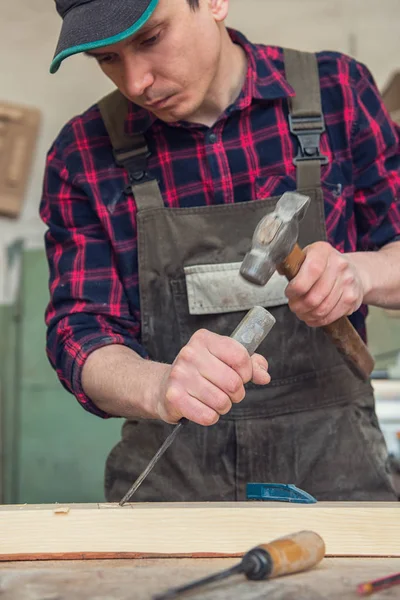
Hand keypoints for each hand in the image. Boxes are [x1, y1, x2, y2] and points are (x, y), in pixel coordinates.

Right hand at [156, 329, 270, 425]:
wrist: (165, 386)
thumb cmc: (201, 371)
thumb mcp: (225, 359)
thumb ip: (250, 364)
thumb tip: (264, 376)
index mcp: (204, 339)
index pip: (240, 357)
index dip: (247, 372)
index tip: (242, 376)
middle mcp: (190, 354)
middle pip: (233, 382)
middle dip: (237, 393)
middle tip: (228, 392)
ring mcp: (180, 375)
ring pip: (222, 402)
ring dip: (224, 406)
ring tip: (215, 399)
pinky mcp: (174, 397)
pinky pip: (208, 416)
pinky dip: (211, 416)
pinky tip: (203, 407)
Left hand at [285, 241, 367, 326]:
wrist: (355, 272)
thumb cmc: (324, 266)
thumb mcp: (307, 257)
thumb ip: (292, 264)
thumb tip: (277, 269)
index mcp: (323, 251)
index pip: (312, 270)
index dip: (297, 287)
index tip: (290, 293)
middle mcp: (339, 265)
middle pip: (314, 296)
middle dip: (298, 306)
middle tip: (294, 306)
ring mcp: (348, 282)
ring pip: (322, 309)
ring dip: (307, 315)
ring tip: (302, 312)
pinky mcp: (353, 299)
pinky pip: (331, 316)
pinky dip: (318, 320)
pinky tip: (312, 316)